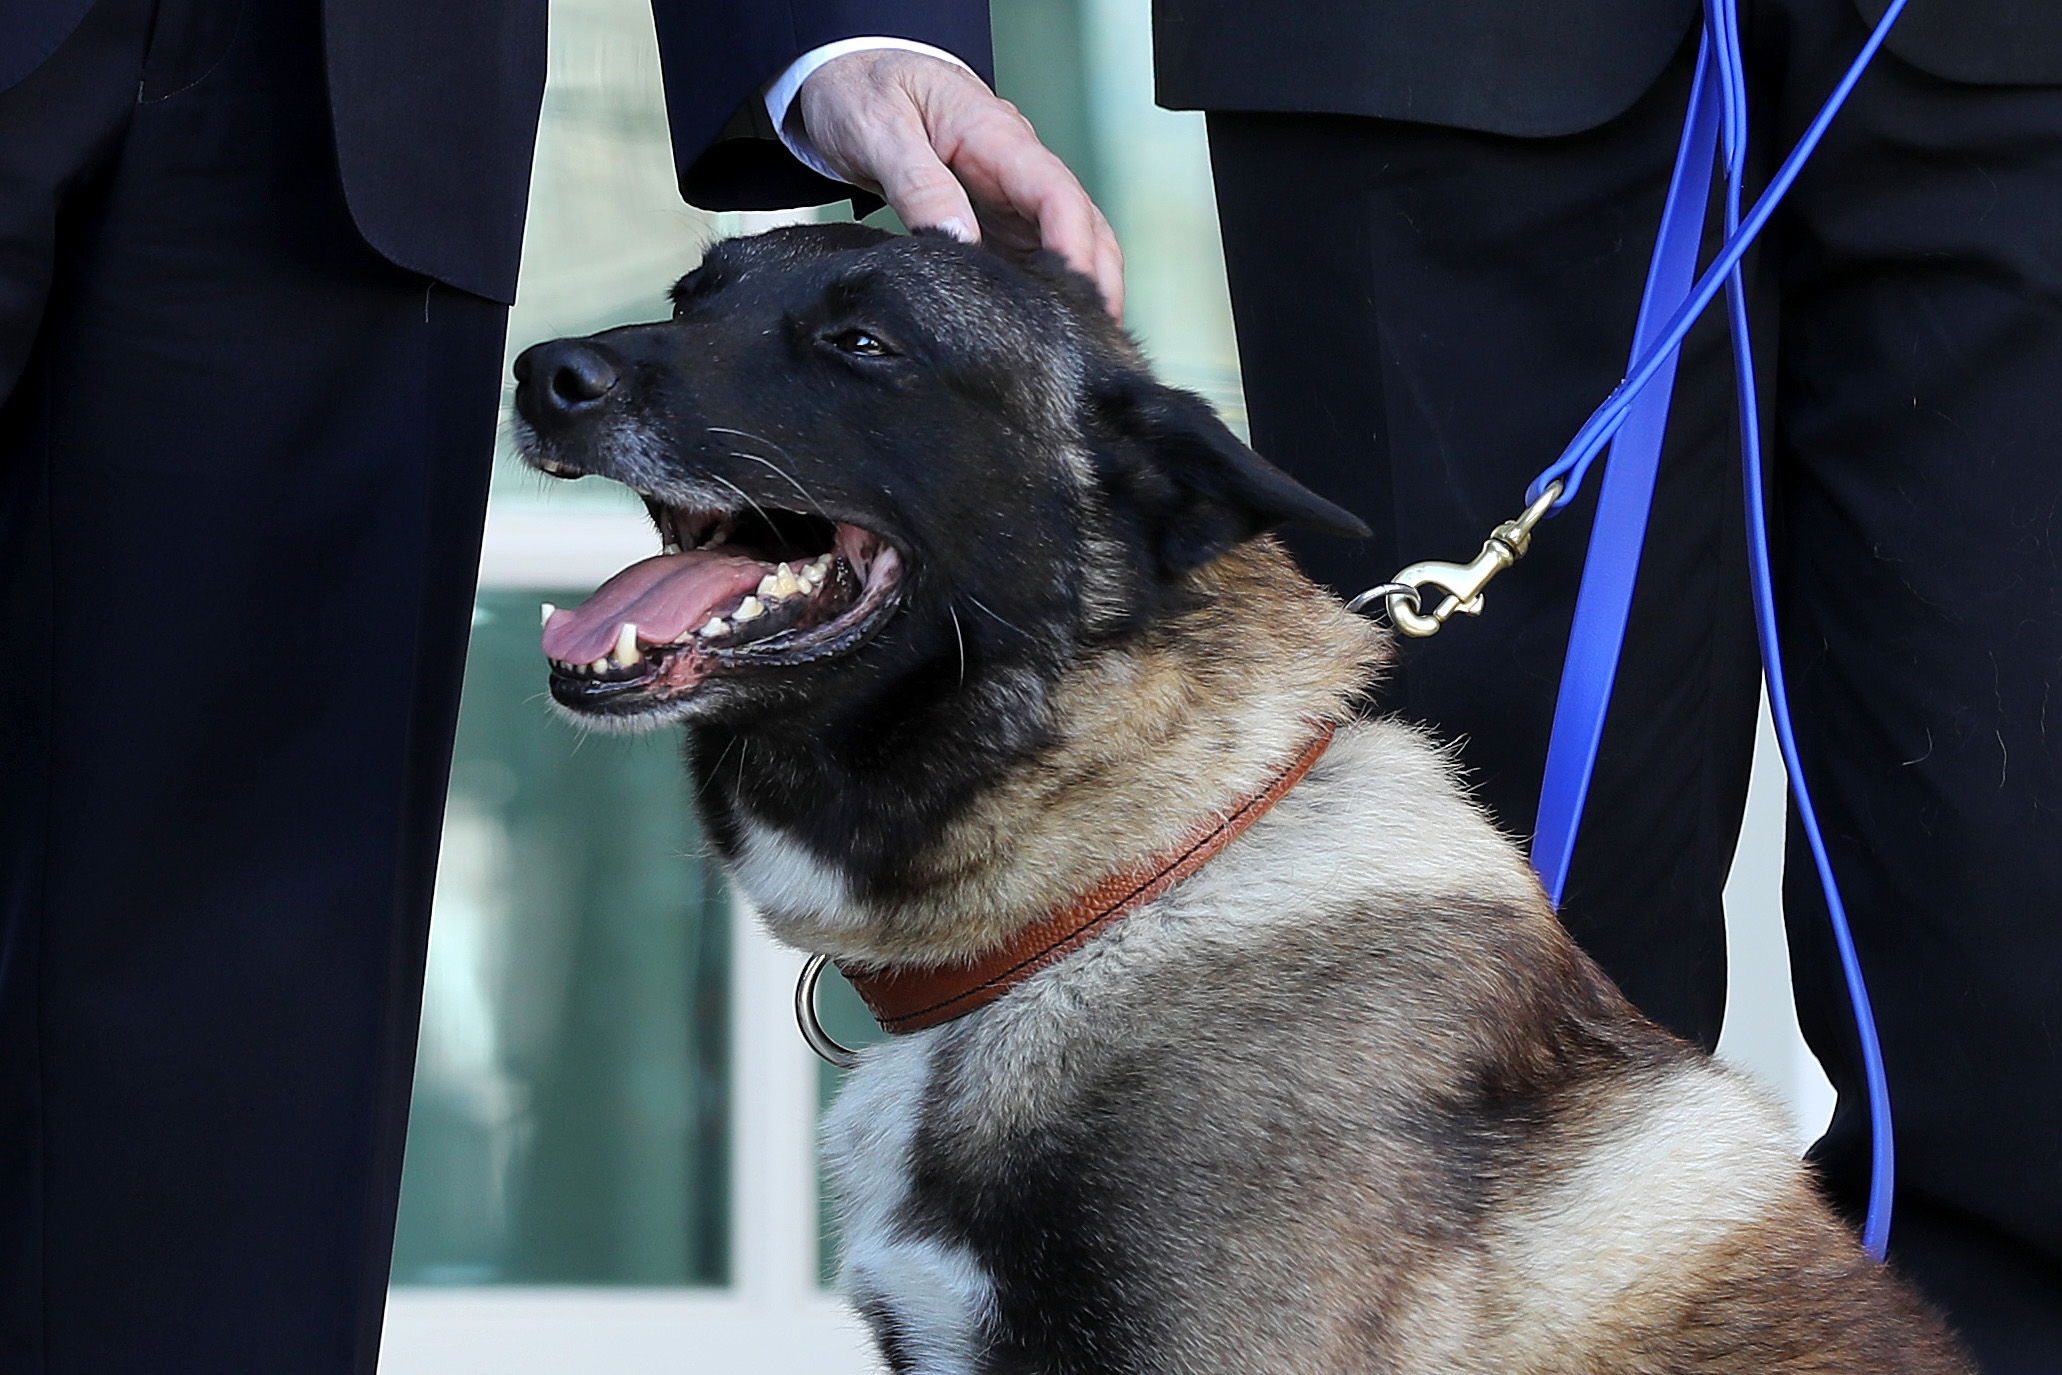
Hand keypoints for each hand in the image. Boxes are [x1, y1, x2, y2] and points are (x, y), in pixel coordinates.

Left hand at [796, 49, 1124, 319]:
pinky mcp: (993, 213)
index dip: (1075, 249)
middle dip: (1098, 280)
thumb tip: (958, 241)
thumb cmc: (862, 91)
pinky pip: (1031, 252)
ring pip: (1066, 242)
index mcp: (996, 135)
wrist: (846, 74)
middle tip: (1093, 344)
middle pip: (1082, 223)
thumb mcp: (878, 129)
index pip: (1058, 194)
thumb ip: (919, 184)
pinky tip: (1038, 327)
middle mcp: (1015, 164)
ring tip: (1075, 346)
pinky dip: (1044, 289)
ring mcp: (1008, 191)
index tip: (1073, 298)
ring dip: (1077, 289)